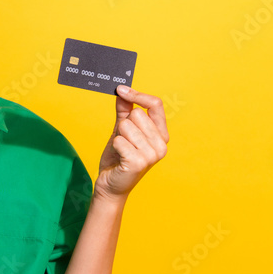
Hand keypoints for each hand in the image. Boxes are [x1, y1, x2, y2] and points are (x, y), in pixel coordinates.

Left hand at [94, 85, 168, 200]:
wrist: (111, 183)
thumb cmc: (118, 157)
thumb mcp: (121, 130)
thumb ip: (124, 110)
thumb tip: (122, 90)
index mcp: (161, 134)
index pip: (156, 104)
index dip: (138, 95)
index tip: (121, 90)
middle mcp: (161, 144)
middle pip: (137, 113)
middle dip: (123, 125)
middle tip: (123, 141)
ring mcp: (152, 154)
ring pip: (126, 125)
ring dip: (118, 136)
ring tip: (121, 150)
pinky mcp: (138, 162)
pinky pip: (119, 139)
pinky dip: (114, 145)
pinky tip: (119, 157)